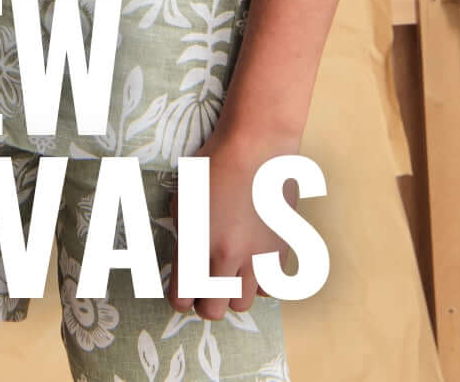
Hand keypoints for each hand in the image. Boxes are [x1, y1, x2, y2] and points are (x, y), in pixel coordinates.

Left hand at [168, 122, 297, 319]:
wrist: (256, 148)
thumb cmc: (214, 166)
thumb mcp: (183, 200)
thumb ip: (184, 239)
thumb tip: (187, 266)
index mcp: (196, 243)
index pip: (182, 298)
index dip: (179, 299)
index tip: (182, 293)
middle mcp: (226, 256)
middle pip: (213, 311)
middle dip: (205, 304)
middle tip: (204, 289)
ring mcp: (256, 256)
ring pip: (242, 304)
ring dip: (233, 293)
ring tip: (230, 274)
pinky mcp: (280, 251)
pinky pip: (269, 289)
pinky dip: (259, 282)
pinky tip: (253, 263)